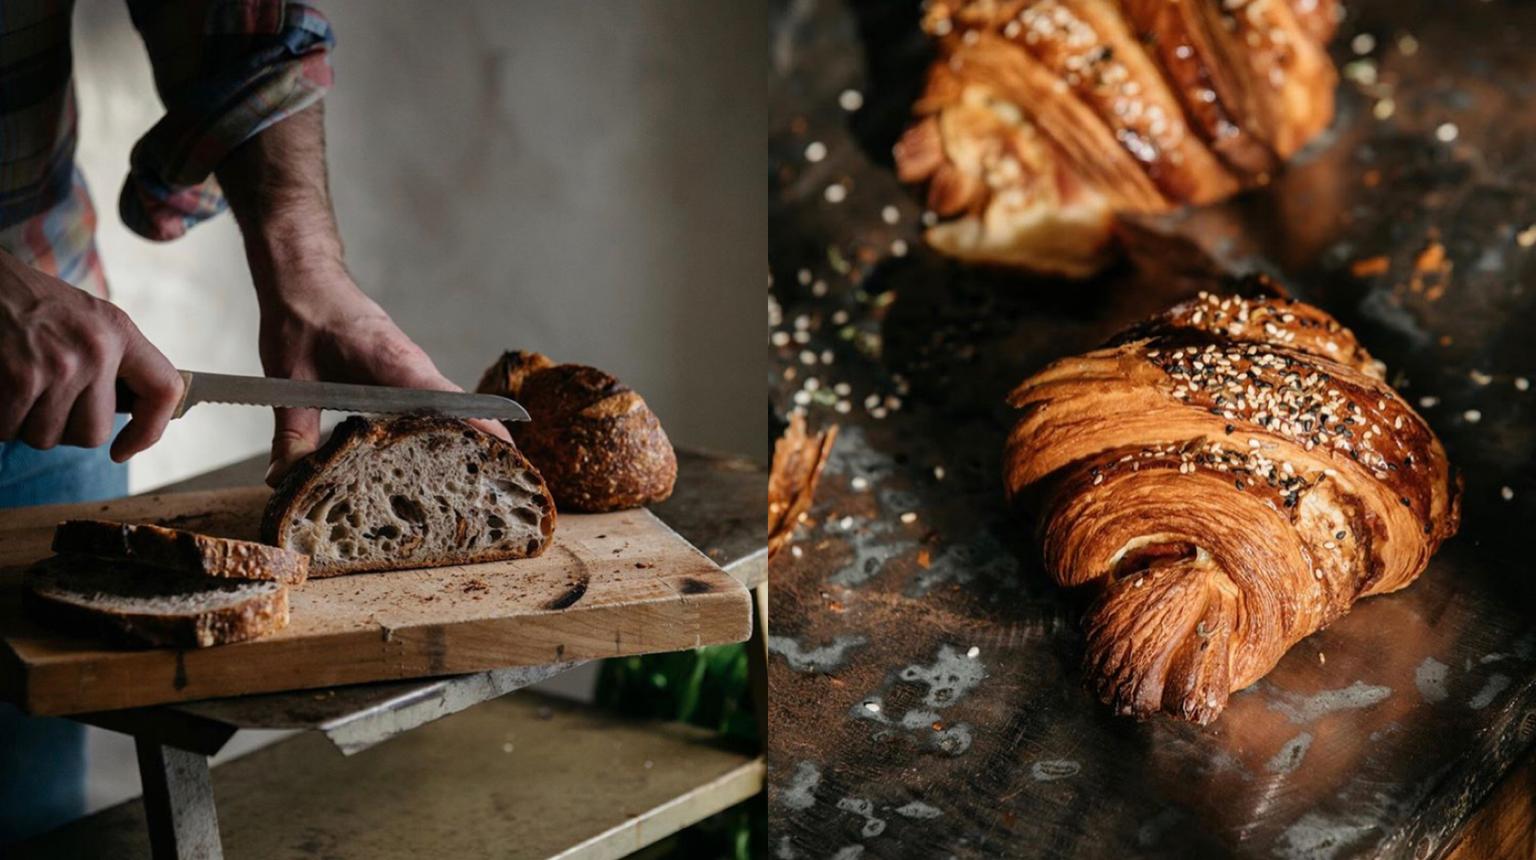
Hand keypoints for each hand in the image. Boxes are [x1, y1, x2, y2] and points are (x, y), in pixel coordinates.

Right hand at [0, 250, 182, 459]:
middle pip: (93, 433)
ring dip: (27, 424)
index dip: (150, 430)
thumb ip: (114, 362)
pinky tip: (0, 391)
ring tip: (19, 388)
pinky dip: (0, 421)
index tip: (124, 448)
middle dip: (64, 428)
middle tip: (45, 400)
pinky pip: (10, 430)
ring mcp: (60, 366)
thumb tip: (133, 416)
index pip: (165, 390)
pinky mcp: (21, 379)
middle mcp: (97, 350)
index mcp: (120, 332)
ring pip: (48, 437)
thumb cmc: (33, 303)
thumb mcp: (89, 319)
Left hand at [257, 262, 510, 485]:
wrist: (302, 279)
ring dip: (466, 438)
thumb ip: (292, 434)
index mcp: (394, 364)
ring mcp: (414, 371)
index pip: (449, 400)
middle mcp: (415, 368)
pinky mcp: (406, 375)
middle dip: (484, 445)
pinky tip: (433, 457)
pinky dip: (442, 428)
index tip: (507, 451)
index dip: (481, 426)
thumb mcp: (290, 381)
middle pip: (462, 410)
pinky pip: (434, 404)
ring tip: (477, 481)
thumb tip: (285, 480)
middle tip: (499, 486)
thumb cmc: (301, 319)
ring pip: (450, 408)